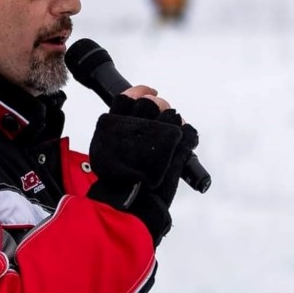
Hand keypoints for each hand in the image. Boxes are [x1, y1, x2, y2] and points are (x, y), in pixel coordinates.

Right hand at [86, 94, 199, 245]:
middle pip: (152, 102)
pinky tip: (184, 144)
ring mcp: (160, 133)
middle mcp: (138, 124)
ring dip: (174, 122)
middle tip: (161, 117)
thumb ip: (115, 134)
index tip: (148, 92)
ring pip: (172, 114)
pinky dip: (189, 136)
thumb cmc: (114, 182)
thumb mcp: (103, 151)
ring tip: (172, 135)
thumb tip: (125, 124)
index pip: (129, 96)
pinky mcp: (178, 146)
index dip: (141, 92)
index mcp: (116, 123)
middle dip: (158, 106)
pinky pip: (189, 132)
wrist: (130, 200)